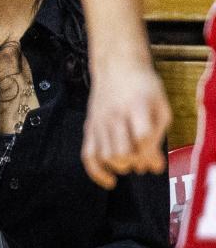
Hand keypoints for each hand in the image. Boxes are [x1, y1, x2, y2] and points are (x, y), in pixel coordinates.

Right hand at [82, 57, 169, 188]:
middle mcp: (114, 116)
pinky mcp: (89, 128)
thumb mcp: (160, 104)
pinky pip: (87, 156)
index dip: (151, 153)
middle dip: (136, 162)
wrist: (116, 67)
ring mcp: (98, 123)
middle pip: (121, 151)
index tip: (157, 162)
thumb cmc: (143, 87)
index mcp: (136, 106)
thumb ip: (158, 134)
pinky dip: (97, 173)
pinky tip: (110, 181)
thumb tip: (153, 167)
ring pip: (106, 156)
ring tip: (130, 162)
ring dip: (121, 166)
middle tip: (143, 161)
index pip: (142, 137)